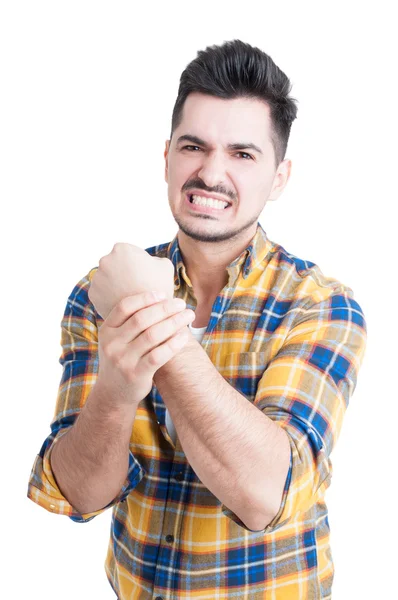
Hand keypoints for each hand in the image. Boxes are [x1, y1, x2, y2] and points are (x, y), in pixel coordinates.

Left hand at [88, 243, 174, 319]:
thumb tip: (149, 260)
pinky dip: (109, 296)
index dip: (137, 262)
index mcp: (122, 249)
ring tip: (129, 294)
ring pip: (106, 278)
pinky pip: (102, 292)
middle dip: (123, 271)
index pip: (128, 251)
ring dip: (115, 283)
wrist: (150, 317)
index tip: (143, 273)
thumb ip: (154, 258)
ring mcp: (97, 277)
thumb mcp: (165, 266)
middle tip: (136, 284)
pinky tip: (122, 300)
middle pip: (115, 264)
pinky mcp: (93, 293)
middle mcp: (105, 260)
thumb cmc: (160, 288)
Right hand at [95, 290, 194, 405]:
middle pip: (142, 319)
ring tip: (188, 316)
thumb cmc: (122, 358)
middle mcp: (112, 344)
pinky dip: (173, 344)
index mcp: (106, 330)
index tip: (164, 294)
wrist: (113, 393)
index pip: (125, 307)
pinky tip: (184, 336)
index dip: (145, 298)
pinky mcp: (136, 374)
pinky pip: (159, 355)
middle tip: (182, 303)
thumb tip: (161, 299)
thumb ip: (130, 322)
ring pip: (152, 335)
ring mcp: (123, 360)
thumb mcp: (117, 340)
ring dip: (174, 322)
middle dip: (165, 308)